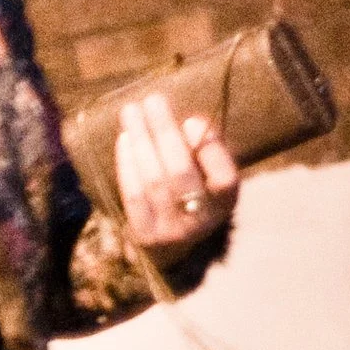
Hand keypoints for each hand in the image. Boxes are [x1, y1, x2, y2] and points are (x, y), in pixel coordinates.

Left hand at [113, 89, 238, 260]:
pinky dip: (127, 164)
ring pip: (154, 180)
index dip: (209, 149)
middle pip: (181, 172)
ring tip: (131, 112)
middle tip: (152, 100)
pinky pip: (134, 195)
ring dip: (141, 141)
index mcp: (225, 204)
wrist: (175, 249)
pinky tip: (124, 139)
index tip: (189, 120)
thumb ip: (206, 152)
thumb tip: (191, 125)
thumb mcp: (211, 177)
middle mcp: (201, 222)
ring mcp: (172, 232)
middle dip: (164, 132)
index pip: (224, 178)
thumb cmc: (194, 196)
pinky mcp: (145, 236)